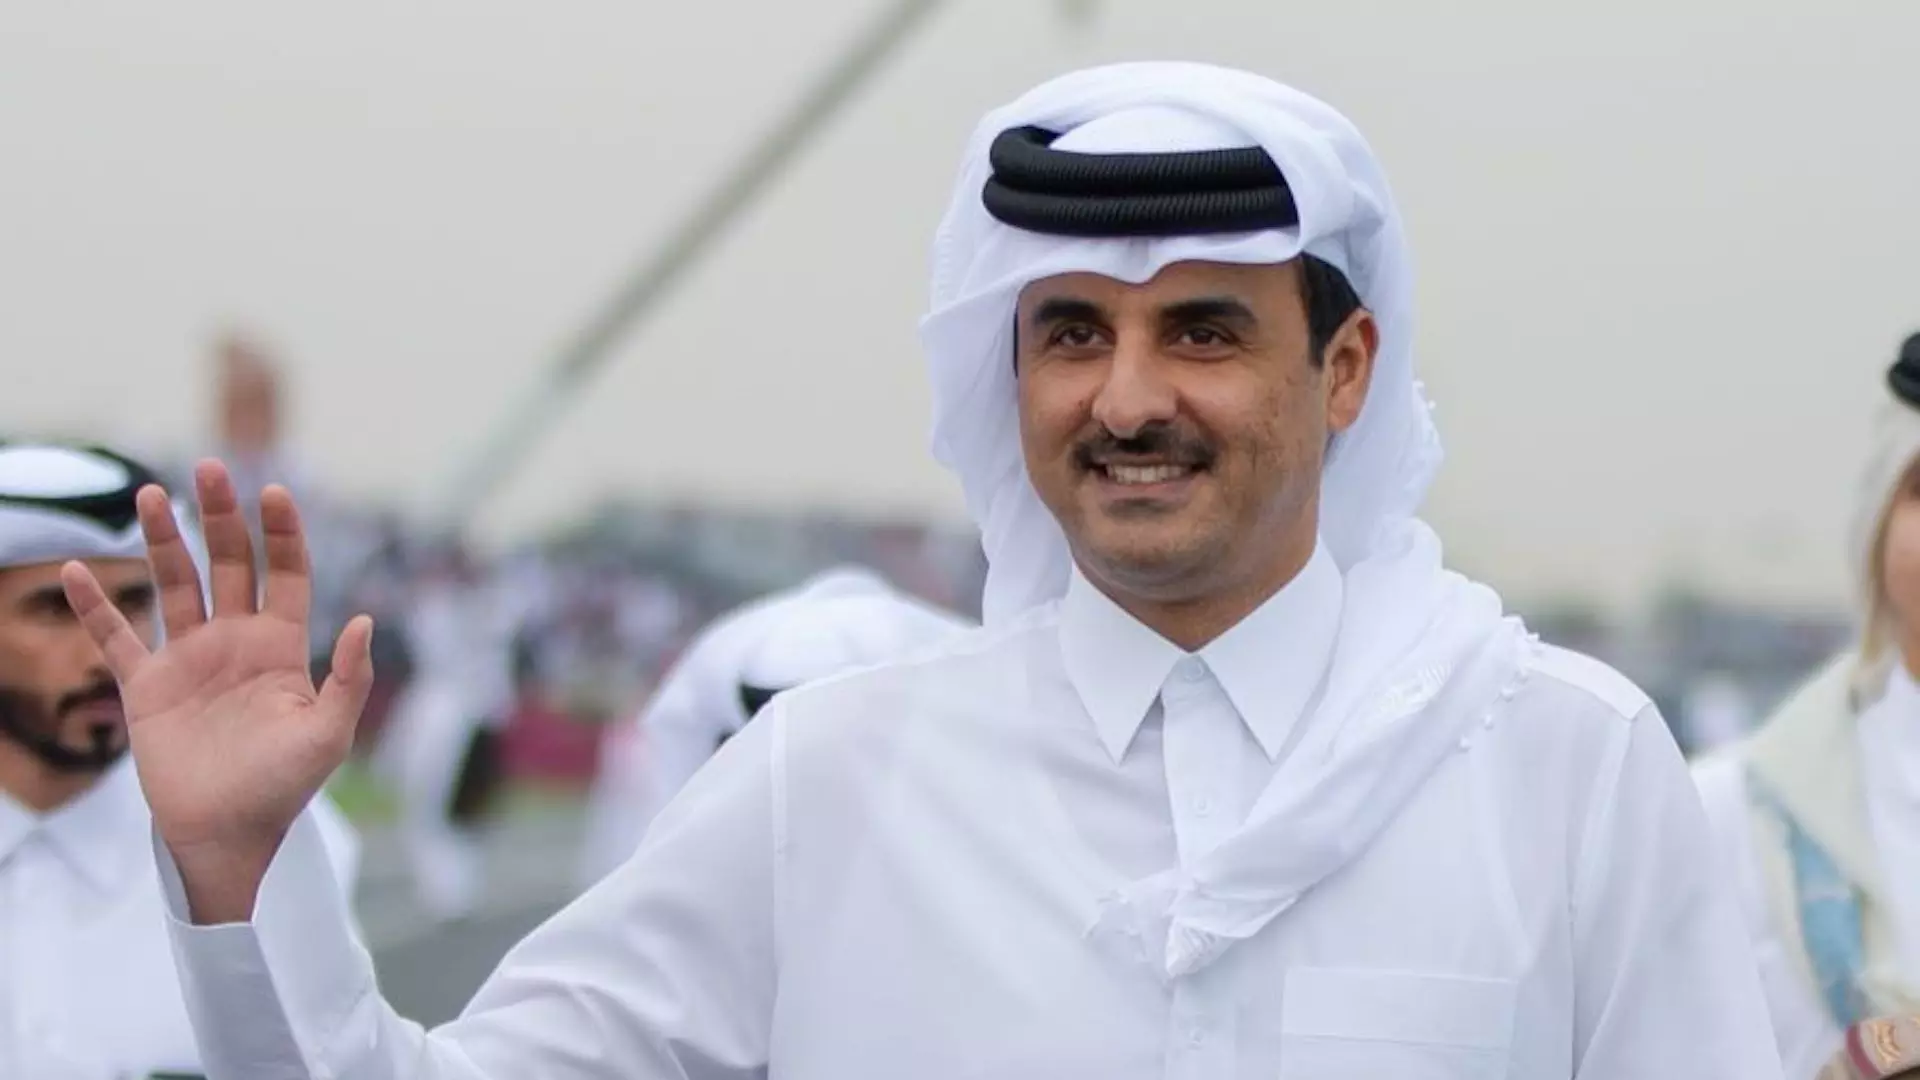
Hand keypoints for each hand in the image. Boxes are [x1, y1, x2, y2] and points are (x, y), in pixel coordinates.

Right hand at [62, 459, 373, 920]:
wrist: (228, 834)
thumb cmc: (284, 787)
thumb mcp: (329, 734)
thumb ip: (350, 678)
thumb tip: (364, 619)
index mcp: (282, 646)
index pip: (285, 573)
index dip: (281, 533)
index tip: (273, 493)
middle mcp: (235, 641)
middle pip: (230, 564)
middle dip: (221, 518)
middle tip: (210, 467)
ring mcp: (189, 659)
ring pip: (174, 585)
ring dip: (163, 540)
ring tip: (150, 493)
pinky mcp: (147, 687)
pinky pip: (118, 638)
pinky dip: (96, 607)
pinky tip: (77, 571)